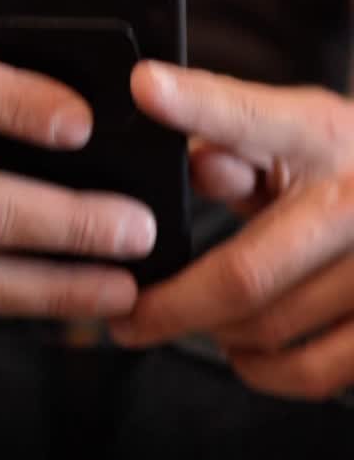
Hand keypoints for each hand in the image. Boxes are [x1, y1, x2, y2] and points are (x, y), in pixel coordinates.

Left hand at [110, 61, 353, 399]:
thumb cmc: (348, 163)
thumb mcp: (299, 132)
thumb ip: (236, 137)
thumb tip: (191, 164)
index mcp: (321, 135)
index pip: (250, 117)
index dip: (195, 103)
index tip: (144, 88)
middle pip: (244, 271)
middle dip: (170, 303)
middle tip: (127, 315)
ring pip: (269, 328)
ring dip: (216, 334)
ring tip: (194, 322)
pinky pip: (315, 371)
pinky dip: (266, 369)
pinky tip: (247, 351)